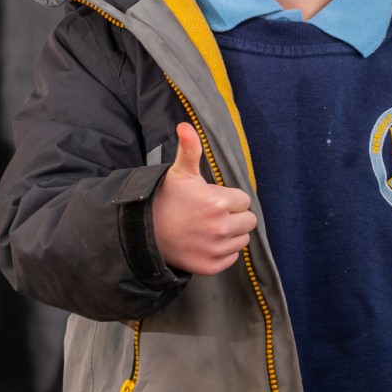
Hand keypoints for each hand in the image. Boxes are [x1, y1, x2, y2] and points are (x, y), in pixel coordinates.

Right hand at [152, 123, 255, 274]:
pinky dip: (222, 251)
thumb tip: (186, 125)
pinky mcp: (211, 266)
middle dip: (234, 216)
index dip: (229, 198)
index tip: (211, 199)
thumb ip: (190, 149)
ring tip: (207, 227)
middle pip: (248, 221)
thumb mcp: (179, 173)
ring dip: (231, 234)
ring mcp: (216, 249)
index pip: (244, 200)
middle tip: (211, 214)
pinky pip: (232, 257)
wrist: (144, 232)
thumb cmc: (165, 199)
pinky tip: (204, 242)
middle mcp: (220, 228)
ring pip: (242, 239)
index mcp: (218, 202)